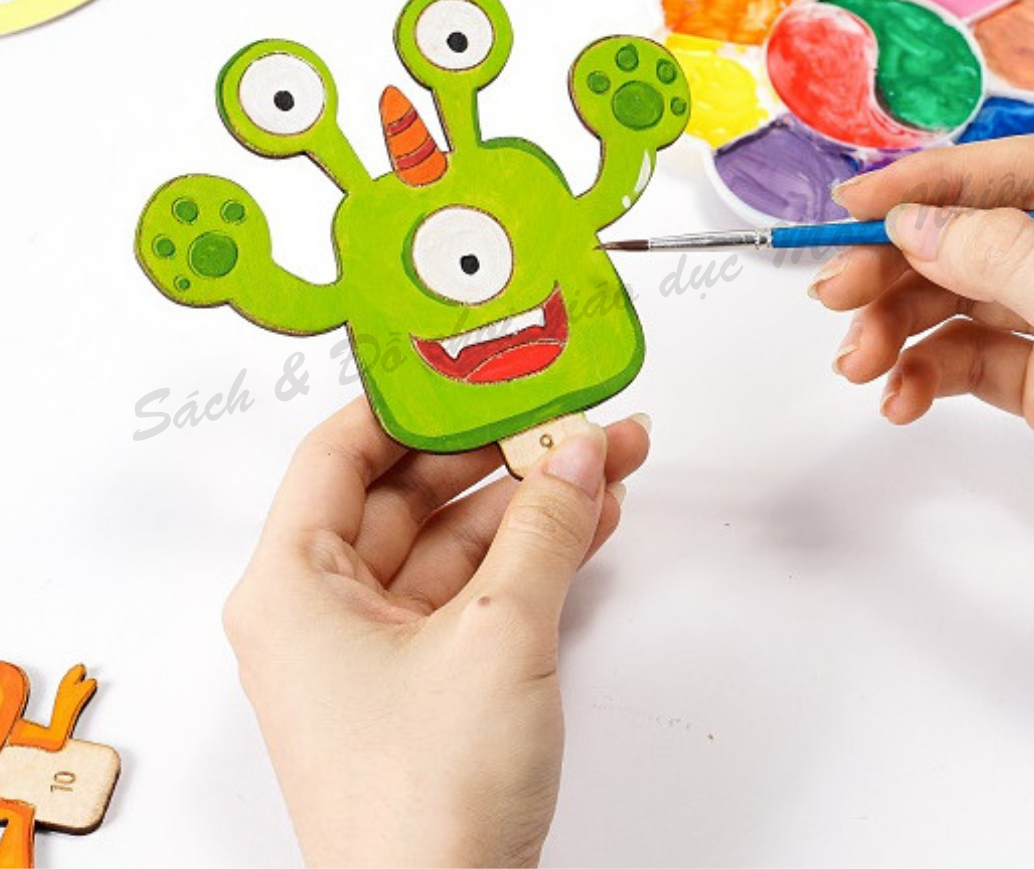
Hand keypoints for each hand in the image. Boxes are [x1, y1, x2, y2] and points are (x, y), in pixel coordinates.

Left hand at [224, 398, 650, 866]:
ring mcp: (379, 648)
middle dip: (499, 451)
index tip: (473, 366)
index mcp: (291, 586)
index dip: (411, 401)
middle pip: (410, 492)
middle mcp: (324, 611)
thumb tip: (577, 453)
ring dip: (532, 502)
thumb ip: (543, 527)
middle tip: (564, 413)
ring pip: (457, 541)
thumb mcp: (498, 634)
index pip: (341, 451)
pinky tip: (591, 518)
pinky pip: (478, 589)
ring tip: (603, 456)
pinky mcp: (429, 680)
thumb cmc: (423, 806)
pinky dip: (532, 555)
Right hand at [810, 136, 1033, 652]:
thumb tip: (921, 221)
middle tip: (836, 291)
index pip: (1033, 174)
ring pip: (964, 299)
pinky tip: (901, 399)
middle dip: (900, 264)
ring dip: (898, 325)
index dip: (938, 181)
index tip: (860, 205)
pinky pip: (969, 362)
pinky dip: (924, 374)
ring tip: (859, 362)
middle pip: (982, 236)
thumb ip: (1017, 264)